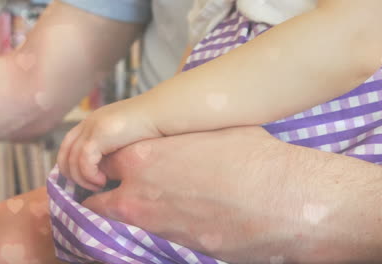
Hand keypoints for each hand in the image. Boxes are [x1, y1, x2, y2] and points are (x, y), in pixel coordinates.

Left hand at [57, 97, 160, 190]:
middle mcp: (89, 123)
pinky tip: (103, 181)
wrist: (164, 113)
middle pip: (64, 154)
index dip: (71, 167)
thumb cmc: (155, 128)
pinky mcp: (99, 135)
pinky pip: (83, 161)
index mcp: (95, 123)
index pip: (68, 147)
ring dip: (83, 178)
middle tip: (90, 188)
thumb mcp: (129, 138)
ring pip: (71, 161)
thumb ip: (115, 148)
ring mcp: (92, 127)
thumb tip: (109, 170)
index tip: (85, 182)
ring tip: (100, 186)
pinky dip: (89, 175)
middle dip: (73, 176)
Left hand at [81, 126, 381, 262]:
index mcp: (144, 156)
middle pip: (99, 197)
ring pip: (122, 219)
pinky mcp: (177, 246)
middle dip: (104, 192)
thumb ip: (182, 135)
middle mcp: (140, 194)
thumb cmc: (253, 155)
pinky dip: (156, 225)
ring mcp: (156, 225)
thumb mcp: (214, 130)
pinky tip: (181, 214)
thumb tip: (177, 136)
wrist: (282, 200)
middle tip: (116, 187)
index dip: (106, 162)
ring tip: (152, 200)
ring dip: (128, 210)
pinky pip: (153, 234)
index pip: (101, 159)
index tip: (111, 164)